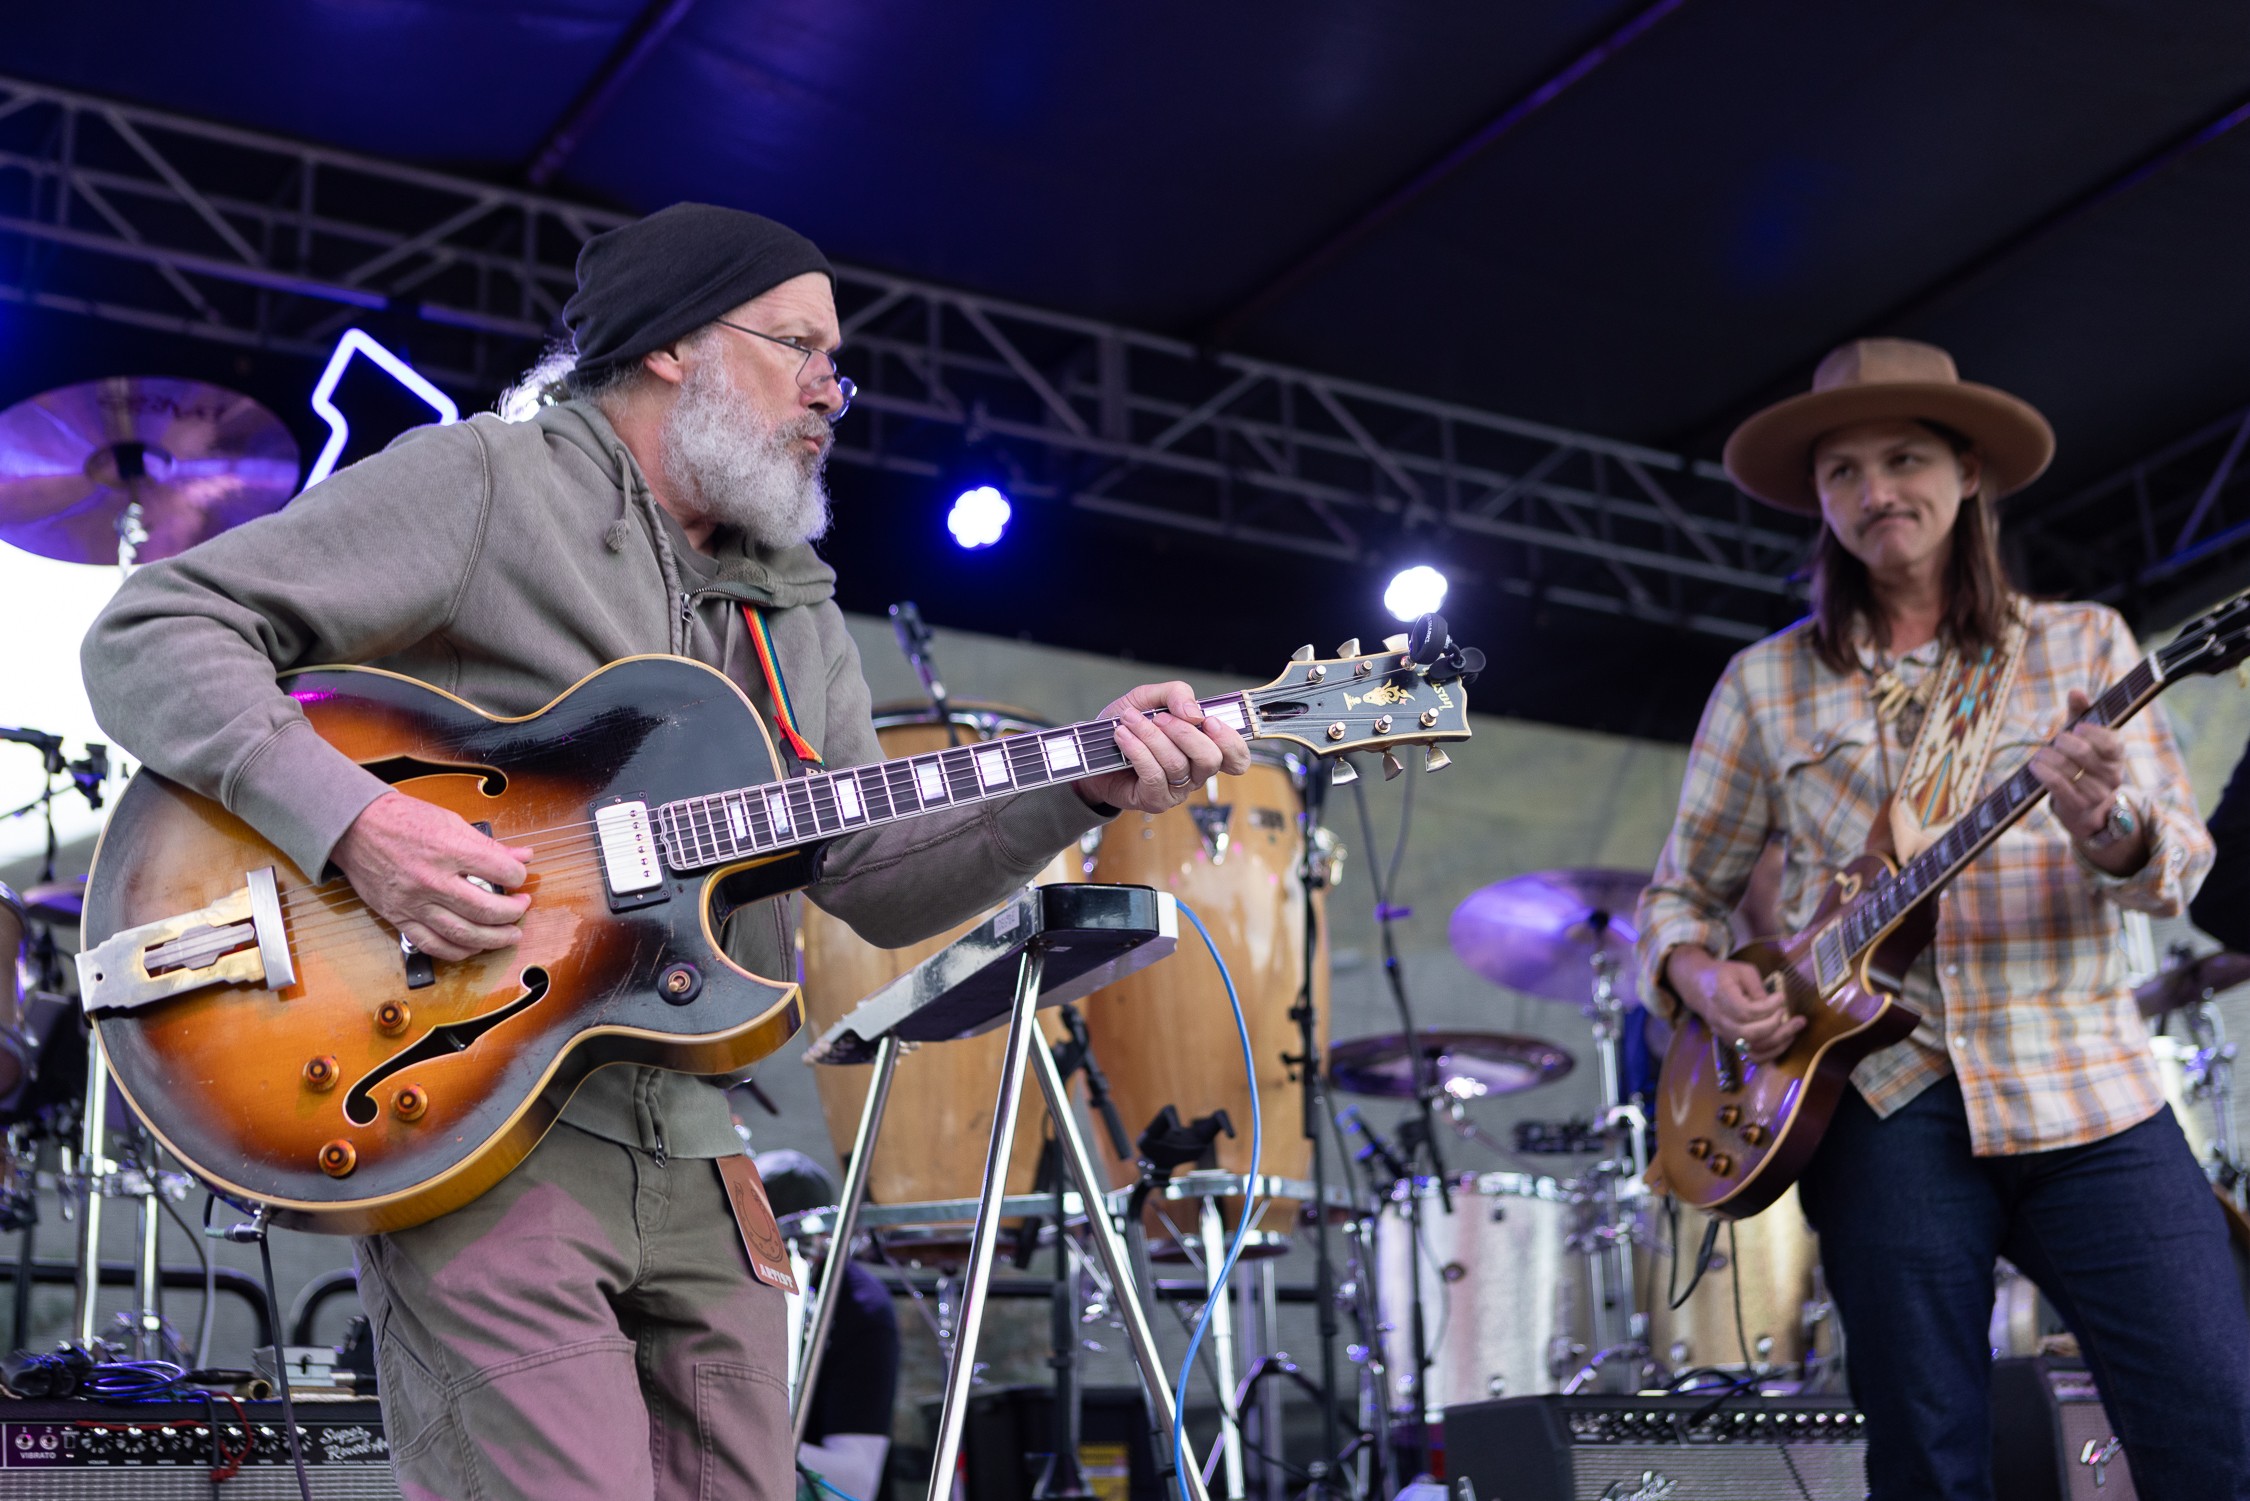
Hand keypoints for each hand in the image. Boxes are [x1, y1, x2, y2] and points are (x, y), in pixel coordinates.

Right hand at [331, 791, 533, 960]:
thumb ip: (488, 844)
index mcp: (448, 849)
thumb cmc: (401, 820)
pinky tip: (474, 946)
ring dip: (494, 939)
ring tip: (510, 934)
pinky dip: (459, 951)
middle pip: (486, 909)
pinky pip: (433, 945)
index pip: (501, 870)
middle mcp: (432, 880)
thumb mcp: (450, 821)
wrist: (354, 828)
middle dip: (513, 913)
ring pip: (463, 934)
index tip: (519, 875)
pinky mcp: (399, 917)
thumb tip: (523, 856)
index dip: (518, 875)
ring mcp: (414, 903)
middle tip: (521, 908)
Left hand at [1074, 681, 1252, 814]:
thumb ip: (1175, 695)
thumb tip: (1194, 712)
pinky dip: (1137, 750)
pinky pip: (1153, 774)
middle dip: (1185, 733)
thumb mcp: (1150, 698)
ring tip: (1129, 720)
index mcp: (1204, 749)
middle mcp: (1196, 773)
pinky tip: (1123, 735)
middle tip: (1159, 717)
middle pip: (1210, 759)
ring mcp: (1177, 790)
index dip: (1231, 741)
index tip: (1209, 722)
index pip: (1237, 757)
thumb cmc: (1127, 724)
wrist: (1091, 751)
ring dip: (1151, 736)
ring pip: (1177, 764)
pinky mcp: (1154, 800)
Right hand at [1663, 946, 1802, 1062]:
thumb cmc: (1722, 974)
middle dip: (1778, 1027)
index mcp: (1721, 997)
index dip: (1768, 1007)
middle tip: (1795, 1016)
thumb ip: (1757, 987)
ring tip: (1796, 1028)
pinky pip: (1752, 1057)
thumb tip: (1774, 1005)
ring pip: (1752, 1049)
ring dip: (1779, 1041)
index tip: (1781, 997)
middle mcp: (1720, 1020)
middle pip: (1750, 1034)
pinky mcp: (1731, 1043)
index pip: (1746, 1011)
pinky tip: (1785, 1041)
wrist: (1697, 986)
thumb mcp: (1741, 970)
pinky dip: (1771, 1053)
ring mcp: (1724, 1035)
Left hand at [2028, 688, 2143, 870]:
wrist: (2082, 803)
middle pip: (2084, 753)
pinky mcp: (2079, 806)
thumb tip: (2076, 691)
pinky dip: (2043, 773)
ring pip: (2069, 770)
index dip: (2091, 732)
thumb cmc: (2080, 759)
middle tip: (2054, 741)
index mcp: (2117, 753)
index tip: (2075, 727)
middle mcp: (2113, 774)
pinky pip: (2058, 785)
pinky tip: (2034, 765)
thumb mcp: (2082, 735)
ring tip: (2040, 754)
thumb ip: (2080, 713)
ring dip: (2048, 758)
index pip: (2109, 741)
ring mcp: (2098, 793)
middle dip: (2063, 743)